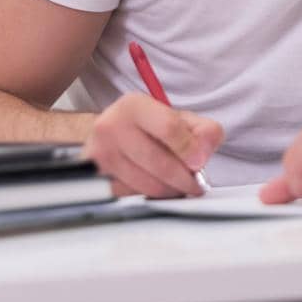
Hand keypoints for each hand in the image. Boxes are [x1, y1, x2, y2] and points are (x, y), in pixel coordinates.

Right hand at [82, 93, 222, 198]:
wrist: (112, 135)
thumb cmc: (150, 128)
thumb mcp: (180, 119)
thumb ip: (204, 130)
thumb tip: (204, 153)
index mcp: (134, 105)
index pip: (168, 128)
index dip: (189, 149)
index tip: (200, 163)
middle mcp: (111, 127)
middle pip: (159, 163)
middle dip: (184, 178)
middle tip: (196, 184)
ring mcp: (101, 154)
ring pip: (147, 185)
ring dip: (170, 190)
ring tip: (178, 184)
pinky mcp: (98, 178)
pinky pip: (134, 196)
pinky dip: (152, 196)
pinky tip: (157, 186)